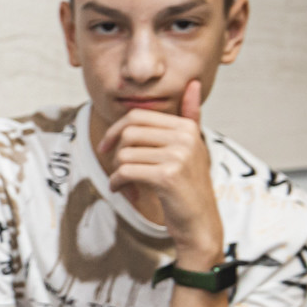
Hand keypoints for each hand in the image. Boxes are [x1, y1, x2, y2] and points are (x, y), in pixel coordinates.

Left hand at [97, 80, 223, 265]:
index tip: (107, 147)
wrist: (199, 223)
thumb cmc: (189, 186)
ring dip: (117, 171)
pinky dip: (118, 182)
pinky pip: (126, 170)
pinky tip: (123, 191)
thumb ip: (190, 118)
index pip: (138, 116)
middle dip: (115, 149)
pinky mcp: (167, 175)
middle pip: (129, 131)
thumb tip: (192, 84)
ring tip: (125, 184)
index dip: (116, 130)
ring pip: (125, 153)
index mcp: (187, 128)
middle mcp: (185, 138)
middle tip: (114, 167)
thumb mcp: (192, 148)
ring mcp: (178, 156)